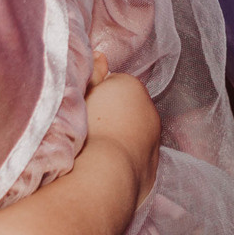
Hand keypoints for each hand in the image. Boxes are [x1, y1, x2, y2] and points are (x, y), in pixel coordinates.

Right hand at [84, 54, 161, 206]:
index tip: (79, 110)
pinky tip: (104, 173)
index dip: (92, 97)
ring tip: (92, 155)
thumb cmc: (85, 132)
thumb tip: (101, 55)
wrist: (102, 179)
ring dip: (117, 143)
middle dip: (109, 118)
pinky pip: (134, 165)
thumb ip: (93, 72)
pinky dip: (123, 166)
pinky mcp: (151, 173)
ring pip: (132, 138)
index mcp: (131, 87)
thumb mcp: (82, 93)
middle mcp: (149, 112)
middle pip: (124, 111)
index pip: (111, 85)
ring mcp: (153, 145)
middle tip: (84, 133)